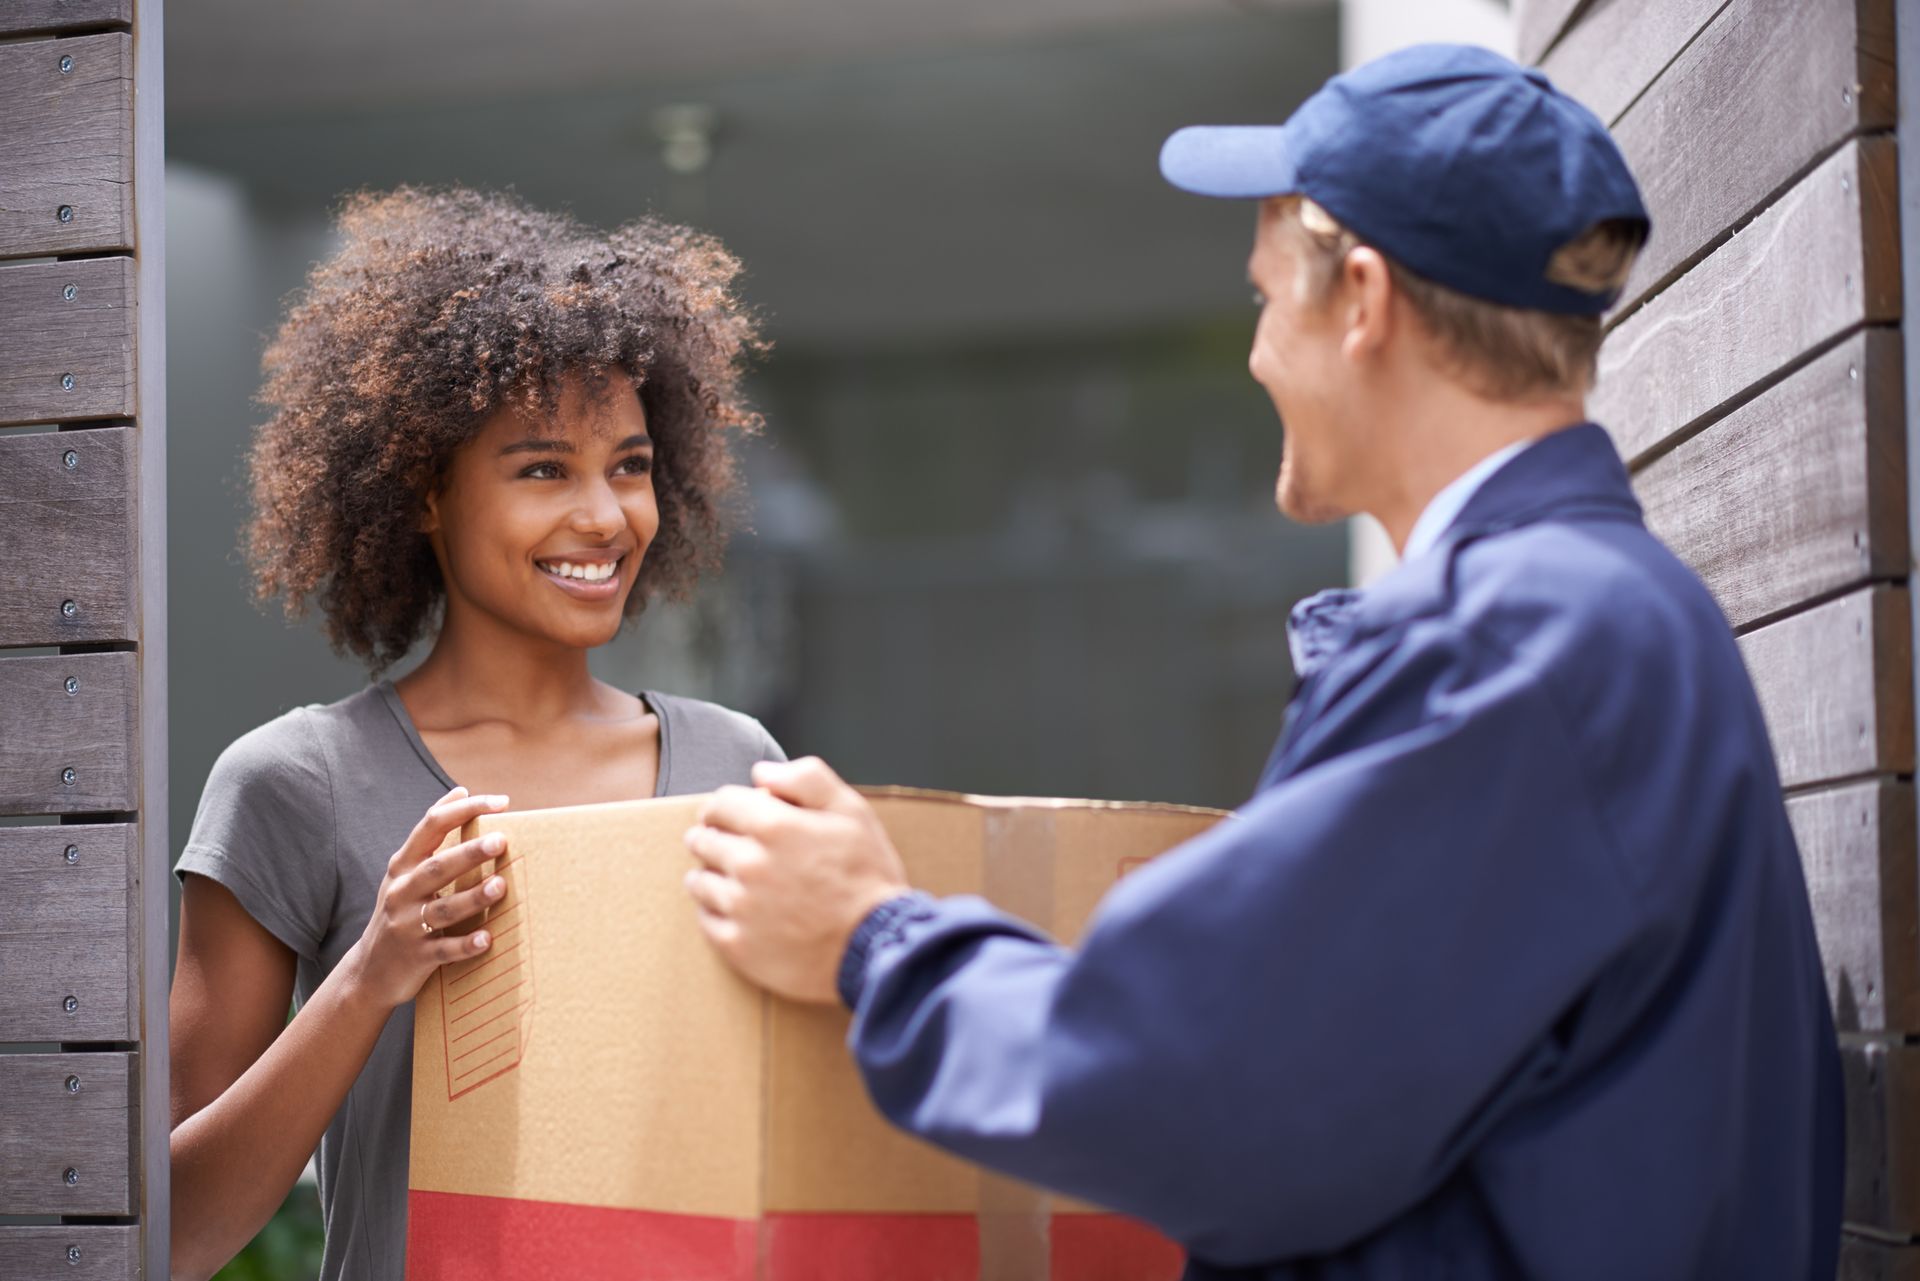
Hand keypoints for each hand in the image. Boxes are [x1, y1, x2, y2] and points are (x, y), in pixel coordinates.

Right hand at [343, 786, 512, 1010]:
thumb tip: (461, 791)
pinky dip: (466, 945)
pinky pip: (444, 951)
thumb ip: (432, 836)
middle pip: (437, 867)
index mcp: (403, 866)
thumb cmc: (401, 911)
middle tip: (501, 840)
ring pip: (443, 910)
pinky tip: (487, 939)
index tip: (501, 802)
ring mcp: (406, 926)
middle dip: (469, 853)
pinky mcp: (416, 958)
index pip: (431, 826)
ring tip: (500, 885)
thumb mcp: (406, 871)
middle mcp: (402, 891)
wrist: (368, 972)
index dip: (464, 810)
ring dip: (472, 897)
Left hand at [685, 757, 911, 1003]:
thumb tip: (762, 772)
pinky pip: (706, 920)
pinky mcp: (737, 946)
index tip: (727, 814)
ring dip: (709, 874)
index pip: (720, 803)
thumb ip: (807, 780)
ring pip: (699, 881)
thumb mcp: (852, 811)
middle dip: (711, 836)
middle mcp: (749, 865)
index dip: (723, 805)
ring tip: (727, 878)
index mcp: (774, 826)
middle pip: (703, 840)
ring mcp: (740, 908)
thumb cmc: (868, 877)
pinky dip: (714, 912)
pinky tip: (735, 910)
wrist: (877, 947)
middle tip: (722, 843)